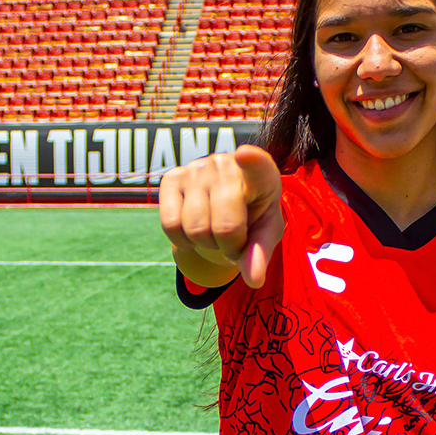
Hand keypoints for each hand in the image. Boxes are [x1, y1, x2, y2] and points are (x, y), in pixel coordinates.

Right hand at [159, 145, 283, 288]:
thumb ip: (261, 254)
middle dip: (230, 248)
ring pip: (195, 229)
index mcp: (261, 173)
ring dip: (206, 245)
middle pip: (225, 226)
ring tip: (215, 233)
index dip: (252, 161)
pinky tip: (194, 230)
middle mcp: (226, 164)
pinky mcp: (171, 177)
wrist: (228, 203)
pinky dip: (182, 241)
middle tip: (234, 242)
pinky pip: (170, 225)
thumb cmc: (254, 216)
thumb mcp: (265, 233)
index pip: (257, 164)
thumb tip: (254, 280)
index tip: (245, 154)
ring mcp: (196, 168)